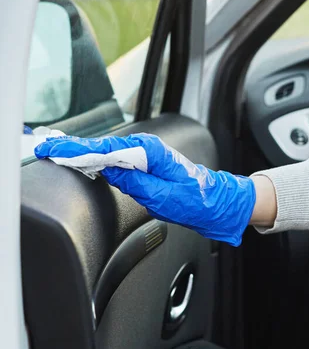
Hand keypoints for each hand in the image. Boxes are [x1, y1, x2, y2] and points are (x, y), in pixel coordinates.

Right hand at [34, 133, 255, 246]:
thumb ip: (135, 182)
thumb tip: (109, 169)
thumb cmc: (199, 200)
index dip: (79, 150)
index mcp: (152, 152)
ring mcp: (147, 156)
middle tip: (48, 148)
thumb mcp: (165, 197)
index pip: (107, 149)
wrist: (219, 202)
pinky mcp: (147, 165)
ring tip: (58, 151)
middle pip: (104, 147)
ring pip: (108, 152)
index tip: (58, 151)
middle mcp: (148, 149)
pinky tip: (85, 159)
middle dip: (75, 148)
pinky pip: (117, 159)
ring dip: (84, 152)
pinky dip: (98, 158)